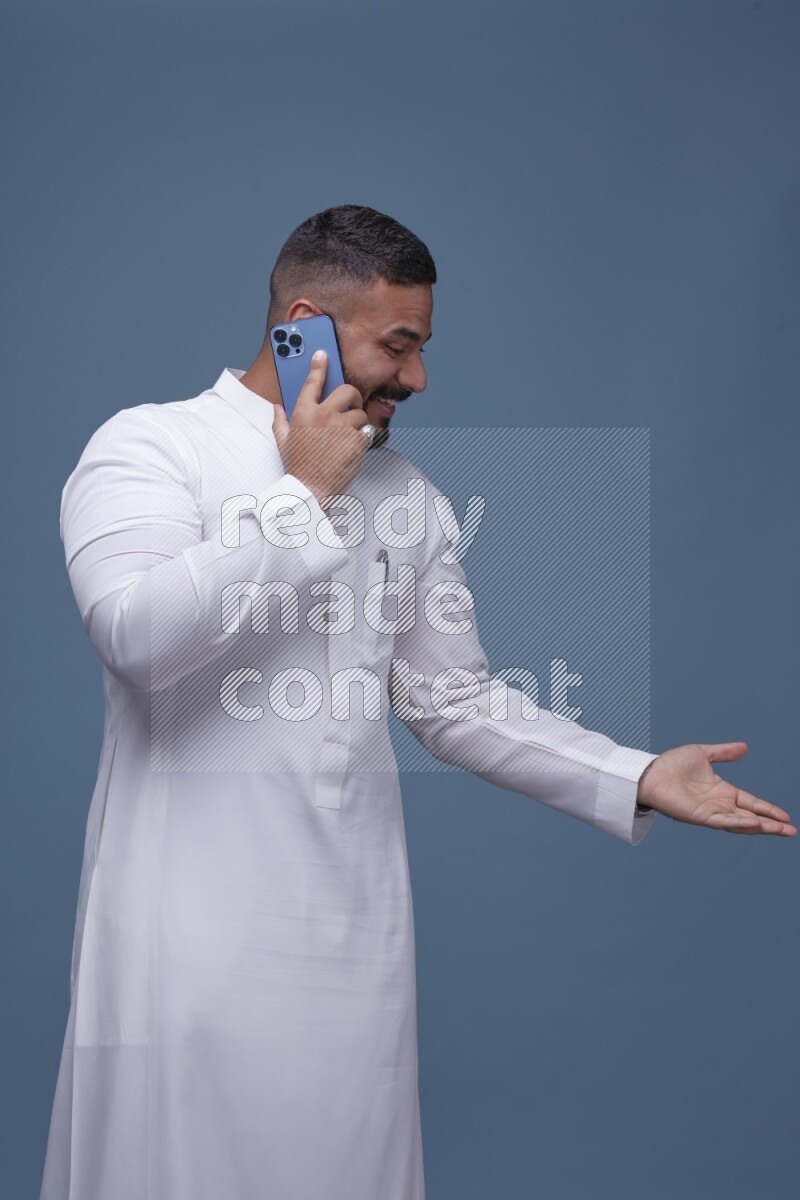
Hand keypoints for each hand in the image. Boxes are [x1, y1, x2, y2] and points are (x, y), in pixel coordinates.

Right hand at [272, 350, 371, 505]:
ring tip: (349, 434)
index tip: (323, 354)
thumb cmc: (297, 467)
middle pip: (347, 391)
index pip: (312, 381)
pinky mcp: (356, 441)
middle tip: (351, 405)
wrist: (311, 489)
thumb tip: (278, 408)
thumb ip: (280, 421)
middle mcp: (323, 416)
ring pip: (360, 413)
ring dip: (358, 422)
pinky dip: (363, 438)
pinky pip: (367, 431)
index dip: (318, 365)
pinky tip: (353, 446)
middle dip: (352, 396)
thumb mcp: (283, 441)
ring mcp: (341, 428)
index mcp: (303, 413)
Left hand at [637, 742, 795, 835]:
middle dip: (772, 825)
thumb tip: (745, 747)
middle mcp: (719, 805)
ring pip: (741, 824)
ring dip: (761, 827)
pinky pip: (724, 822)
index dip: (768, 810)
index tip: (786, 816)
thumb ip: (724, 752)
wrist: (650, 772)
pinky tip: (755, 824)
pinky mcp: (700, 817)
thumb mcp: (703, 754)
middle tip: (792, 831)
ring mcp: (711, 813)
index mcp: (723, 792)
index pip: (752, 803)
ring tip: (781, 831)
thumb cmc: (671, 764)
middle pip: (752, 817)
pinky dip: (740, 824)